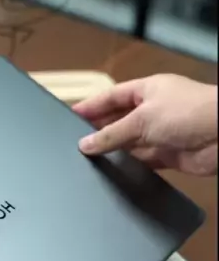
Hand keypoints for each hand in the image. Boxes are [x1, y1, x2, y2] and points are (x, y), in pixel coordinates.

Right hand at [73, 74, 216, 175]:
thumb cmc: (190, 112)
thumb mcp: (142, 118)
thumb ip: (111, 133)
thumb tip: (86, 143)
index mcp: (147, 90)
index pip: (111, 97)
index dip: (91, 106)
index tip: (70, 116)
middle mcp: (153, 110)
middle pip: (118, 121)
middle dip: (99, 131)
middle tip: (74, 142)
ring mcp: (160, 133)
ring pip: (129, 143)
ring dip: (112, 150)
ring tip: (87, 159)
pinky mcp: (167, 154)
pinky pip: (141, 161)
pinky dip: (128, 165)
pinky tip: (112, 170)